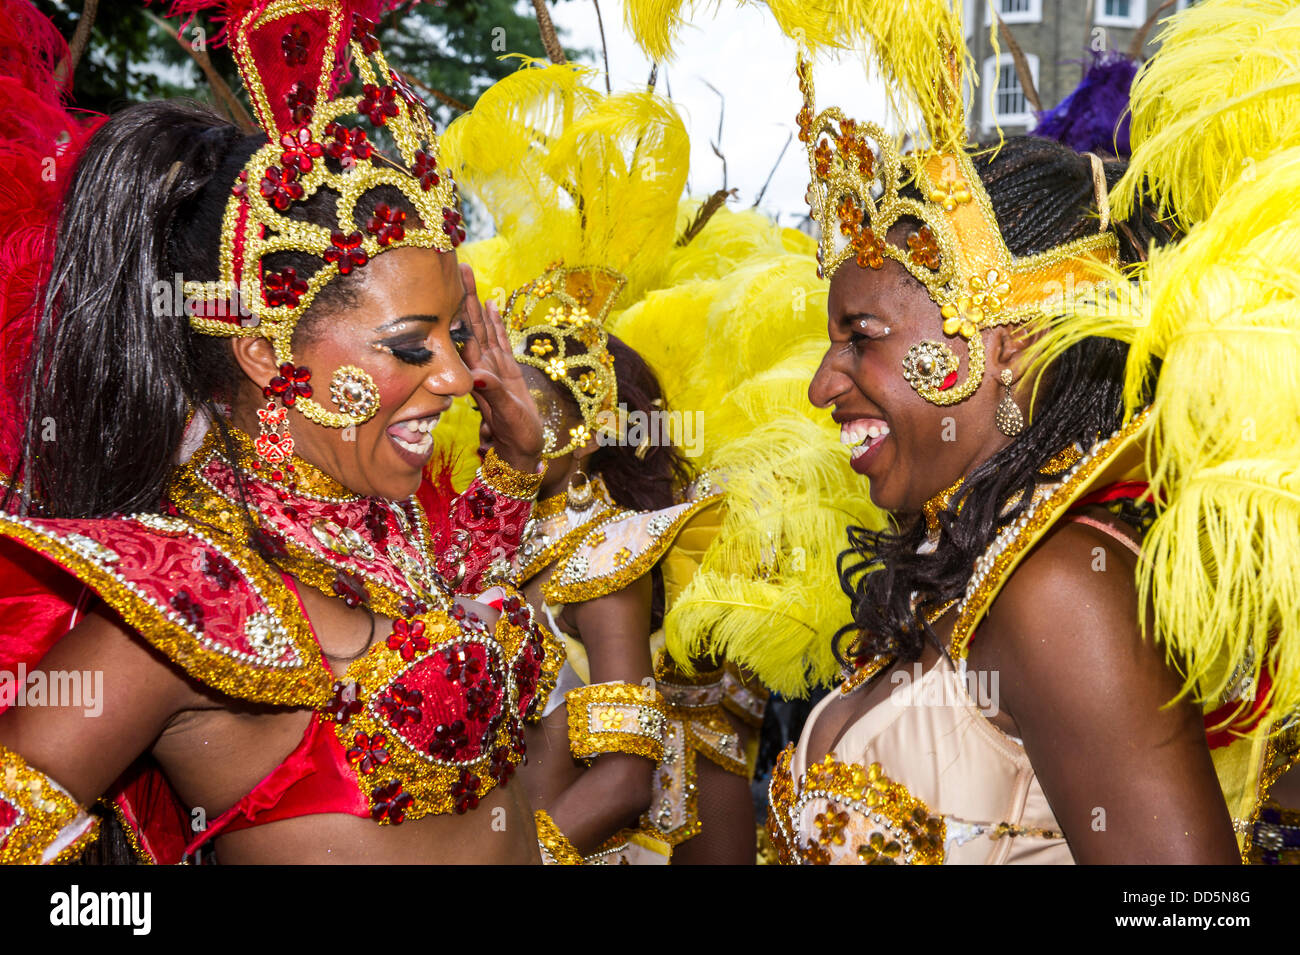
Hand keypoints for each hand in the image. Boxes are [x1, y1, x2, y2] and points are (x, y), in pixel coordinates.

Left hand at [459, 264, 543, 473]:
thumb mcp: (506, 416)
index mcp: (478, 373)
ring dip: (477, 304)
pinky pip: (498, 341)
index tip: (451, 280)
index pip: (465, 333)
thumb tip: (474, 375)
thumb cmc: (517, 437)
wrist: (523, 452)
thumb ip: (491, 394)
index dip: (460, 307)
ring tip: (470, 277)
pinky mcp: (505, 373)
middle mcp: (481, 367)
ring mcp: (492, 368)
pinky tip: (492, 306)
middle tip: (458, 265)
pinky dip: (494, 323)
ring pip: (482, 329)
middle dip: (465, 296)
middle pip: (471, 325)